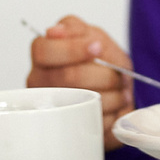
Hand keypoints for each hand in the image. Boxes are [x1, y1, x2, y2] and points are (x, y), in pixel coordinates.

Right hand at [27, 14, 131, 145]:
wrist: (117, 91)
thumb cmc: (101, 61)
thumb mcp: (93, 36)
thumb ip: (75, 29)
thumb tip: (54, 31)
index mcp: (42, 56)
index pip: (43, 50)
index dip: (72, 49)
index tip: (97, 48)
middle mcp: (40, 83)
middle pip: (67, 77)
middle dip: (103, 75)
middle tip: (118, 76)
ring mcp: (50, 108)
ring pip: (84, 102)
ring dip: (113, 96)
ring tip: (119, 91)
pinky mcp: (69, 130)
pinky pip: (94, 123)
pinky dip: (114, 114)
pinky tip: (115, 107)